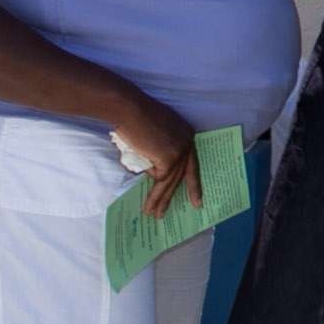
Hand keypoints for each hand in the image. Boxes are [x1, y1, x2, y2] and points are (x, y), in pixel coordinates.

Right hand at [110, 94, 202, 220]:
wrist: (128, 108)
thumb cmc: (134, 119)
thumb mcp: (154, 135)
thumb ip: (160, 151)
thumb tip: (156, 171)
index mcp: (186, 134)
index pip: (191, 163)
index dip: (192, 182)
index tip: (196, 198)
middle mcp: (187, 141)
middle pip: (183, 174)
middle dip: (178, 194)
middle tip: (181, 210)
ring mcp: (180, 150)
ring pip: (170, 181)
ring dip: (160, 199)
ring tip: (154, 214)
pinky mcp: (168, 158)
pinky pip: (158, 179)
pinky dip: (151, 190)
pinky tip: (147, 203)